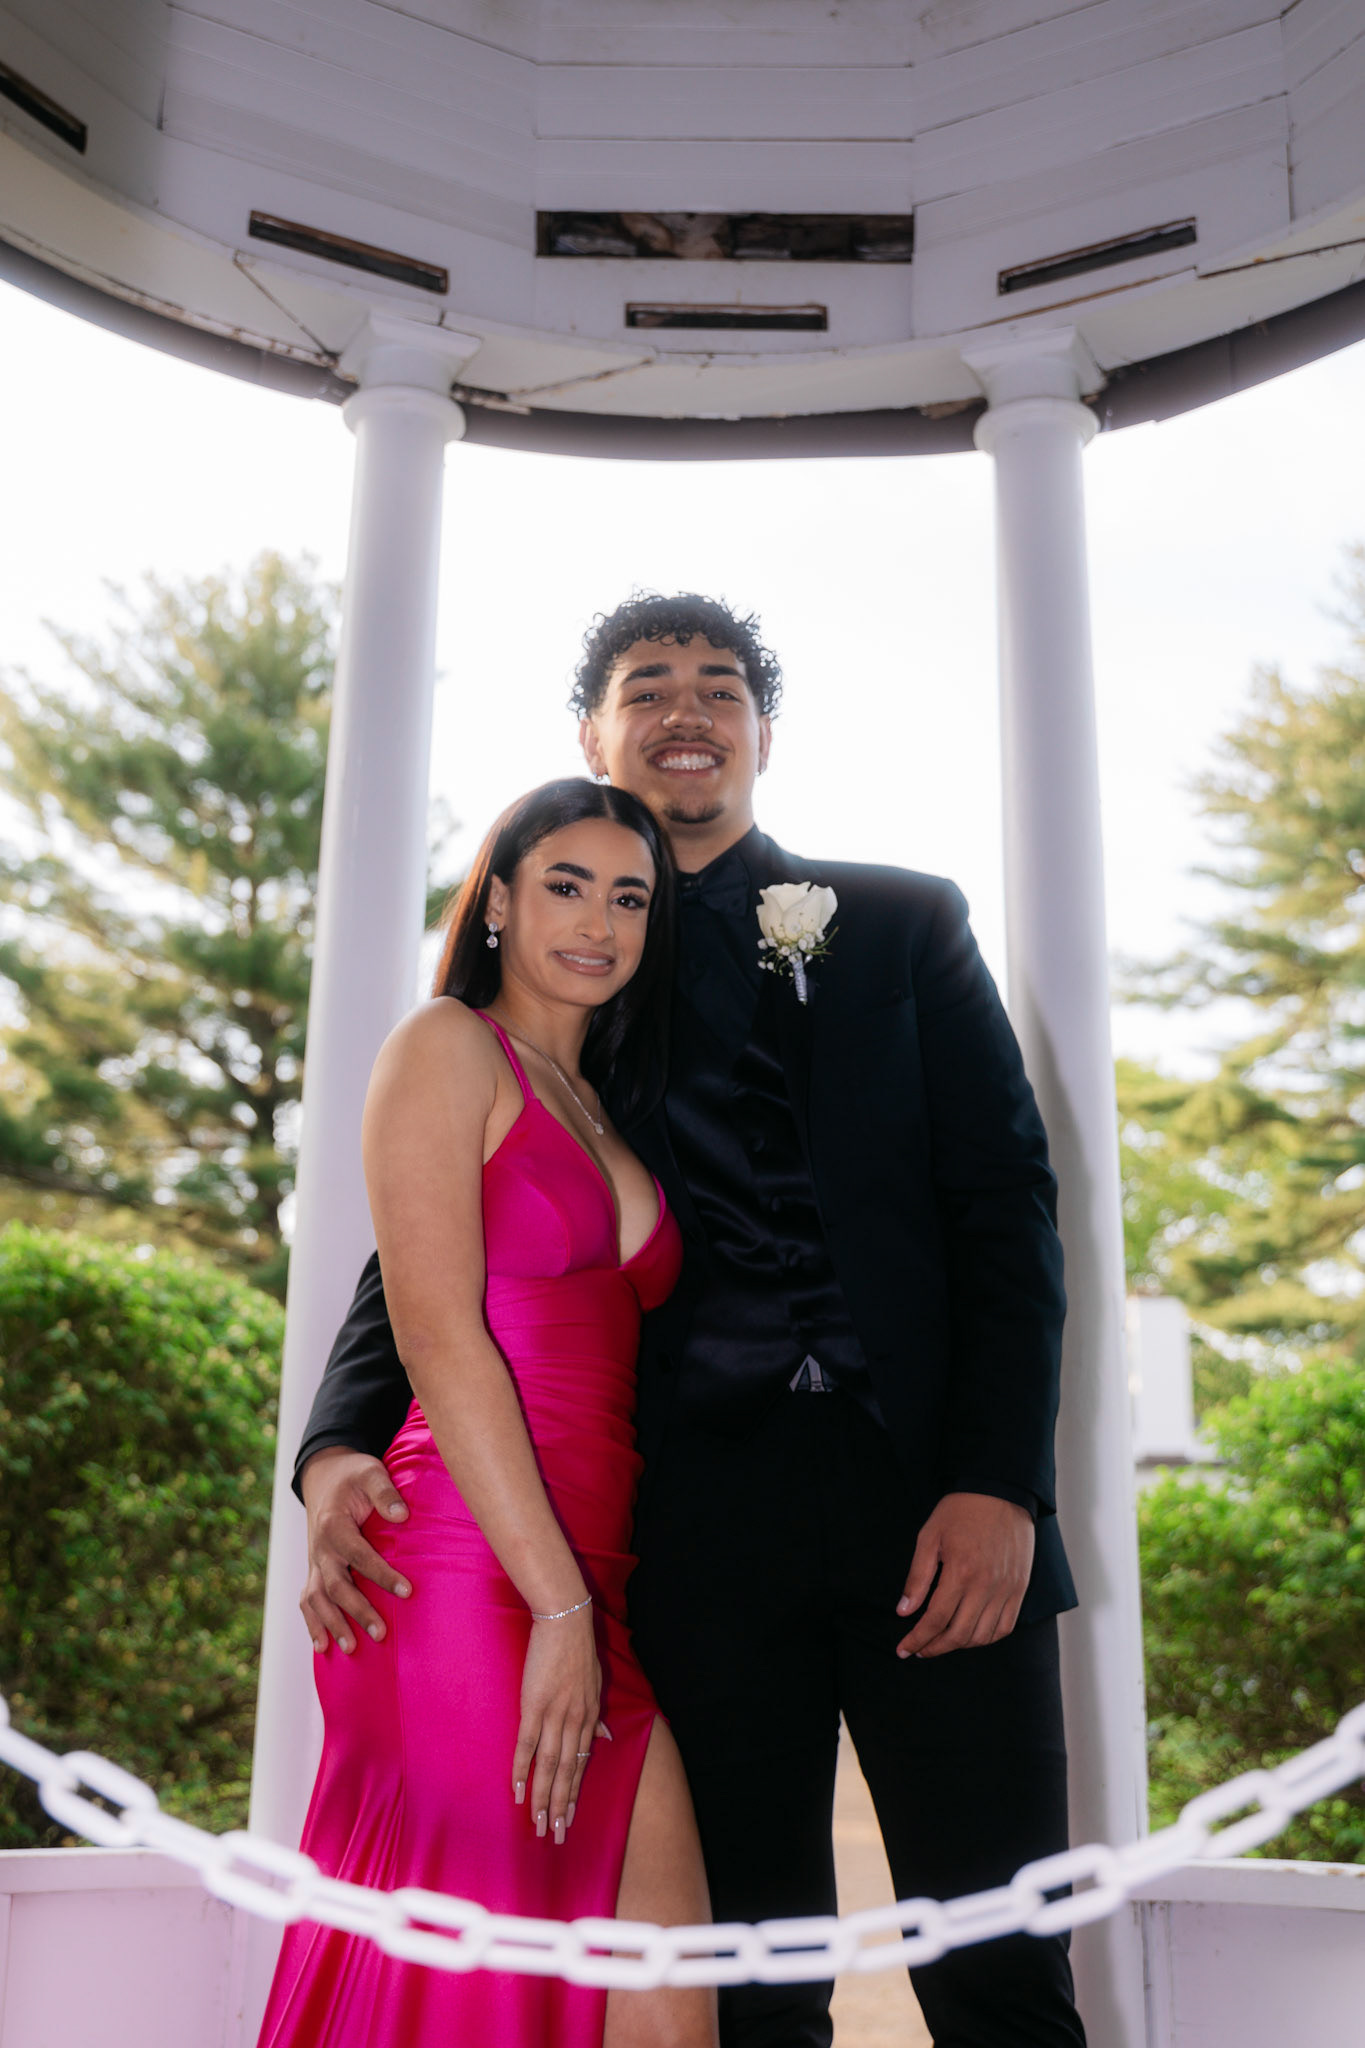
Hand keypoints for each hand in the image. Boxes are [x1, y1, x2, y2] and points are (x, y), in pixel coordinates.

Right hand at [300, 1447, 411, 1653]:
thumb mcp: (370, 1472)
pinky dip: (312, 1624)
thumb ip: (385, 1492)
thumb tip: (402, 1515)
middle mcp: (320, 1548)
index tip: (407, 1591)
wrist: (324, 1476)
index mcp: (334, 1525)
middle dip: (357, 1610)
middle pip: (336, 1585)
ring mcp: (315, 1561)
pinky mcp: (314, 1570)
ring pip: (318, 1599)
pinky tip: (323, 1647)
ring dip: (333, 1624)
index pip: (359, 1555)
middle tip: (381, 1634)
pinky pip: (308, 1600)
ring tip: (352, 1648)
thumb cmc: (353, 1476)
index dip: (381, 1574)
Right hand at [512, 1607, 606, 1844]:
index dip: (574, 1792)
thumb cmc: (578, 1649)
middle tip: (555, 1836)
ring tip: (538, 1824)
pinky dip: (522, 1769)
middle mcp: (576, 1721)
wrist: (565, 1621)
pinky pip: (527, 1744)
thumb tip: (605, 1739)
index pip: (582, 1764)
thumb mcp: (596, 1683)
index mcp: (590, 1716)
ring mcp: (555, 1714)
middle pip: (568, 1772)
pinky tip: (518, 1791)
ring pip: (550, 1766)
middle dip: (560, 1806)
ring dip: (543, 1797)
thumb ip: (597, 1715)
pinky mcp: (535, 1705)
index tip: (568, 1817)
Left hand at [895, 1492, 1034, 1659]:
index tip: (903, 1649)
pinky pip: (1005, 1627)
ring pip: (983, 1636)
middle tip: (919, 1649)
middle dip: (934, 1647)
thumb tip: (903, 1611)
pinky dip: (987, 1638)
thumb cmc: (960, 1511)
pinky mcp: (1019, 1588)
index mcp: (961, 1572)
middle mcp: (986, 1585)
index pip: (935, 1619)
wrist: (1001, 1491)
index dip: (917, 1639)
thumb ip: (917, 1577)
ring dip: (959, 1645)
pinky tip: (970, 1634)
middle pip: (959, 1634)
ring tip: (941, 1642)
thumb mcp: (929, 1537)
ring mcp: (1006, 1589)